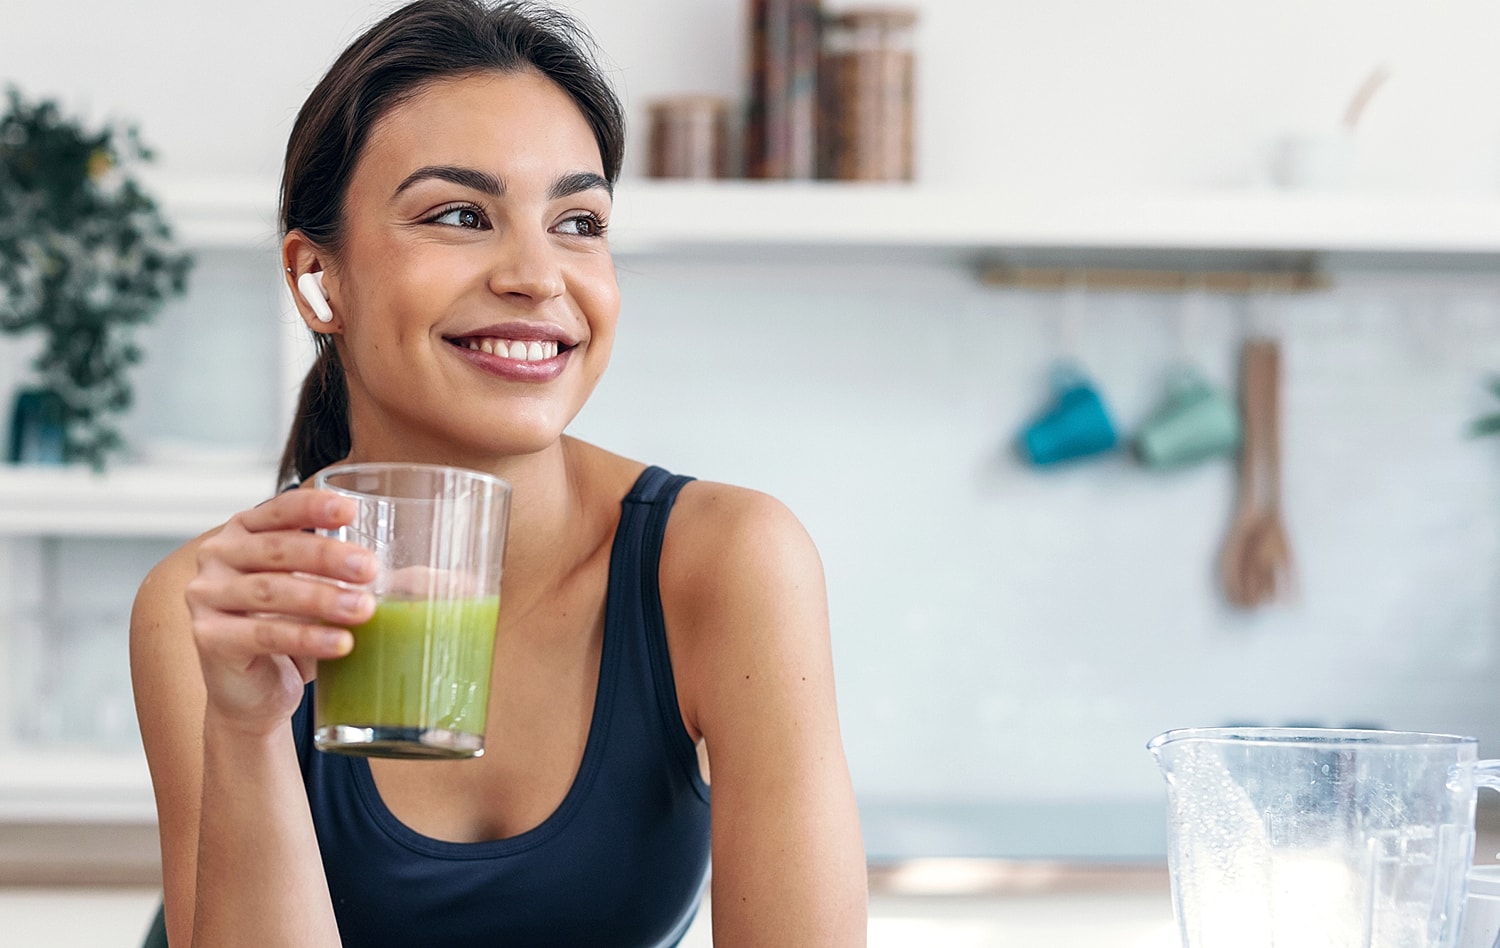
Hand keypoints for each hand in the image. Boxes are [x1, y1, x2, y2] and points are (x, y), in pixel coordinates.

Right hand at [184, 489, 377, 735]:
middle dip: (327, 556)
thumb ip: (367, 578)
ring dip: (322, 598)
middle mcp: (218, 556)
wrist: (255, 694)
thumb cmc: (294, 631)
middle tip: (370, 568)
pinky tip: (341, 643)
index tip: (351, 510)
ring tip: (364, 610)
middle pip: (277, 548)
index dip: (313, 506)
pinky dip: (306, 637)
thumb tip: (452, 582)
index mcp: (245, 531)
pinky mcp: (208, 638)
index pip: (279, 508)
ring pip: (271, 590)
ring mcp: (206, 597)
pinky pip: (262, 633)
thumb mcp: (325, 593)